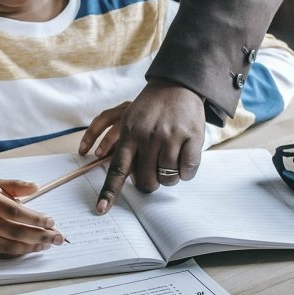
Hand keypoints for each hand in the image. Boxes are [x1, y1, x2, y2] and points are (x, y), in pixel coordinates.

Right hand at [0, 180, 63, 257]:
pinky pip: (1, 253)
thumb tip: (37, 187)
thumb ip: (15, 186)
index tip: (51, 221)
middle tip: (58, 237)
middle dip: (40, 236)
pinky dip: (19, 252)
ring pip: (9, 246)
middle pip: (15, 231)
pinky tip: (31, 248)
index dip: (35, 218)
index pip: (14, 212)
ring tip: (48, 244)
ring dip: (32, 247)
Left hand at [91, 80, 205, 212]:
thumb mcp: (128, 119)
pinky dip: (185, 171)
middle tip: (153, 173)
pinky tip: (183, 158)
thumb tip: (116, 172)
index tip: (101, 209)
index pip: (117, 169)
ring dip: (169, 177)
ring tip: (169, 160)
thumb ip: (121, 146)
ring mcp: (171, 137)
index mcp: (129, 134)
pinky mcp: (192, 137)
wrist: (177, 84)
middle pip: (145, 180)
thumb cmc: (150, 108)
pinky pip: (188, 171)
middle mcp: (148, 137)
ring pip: (168, 178)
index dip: (109, 192)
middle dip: (149, 184)